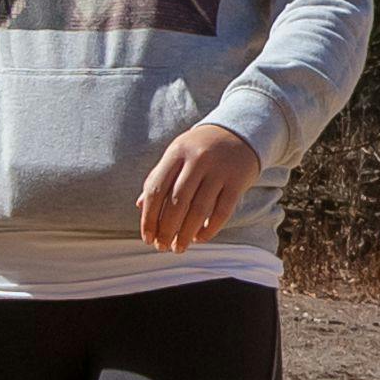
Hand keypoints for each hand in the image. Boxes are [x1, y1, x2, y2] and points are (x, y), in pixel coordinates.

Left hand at [136, 117, 261, 251]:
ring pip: (199, 210)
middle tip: (162, 247)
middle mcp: (197, 159)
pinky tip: (199, 238)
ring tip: (179, 247)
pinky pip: (222, 211)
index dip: (149, 218)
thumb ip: (159, 177)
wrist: (239, 131)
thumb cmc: (200, 148)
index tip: (148, 237)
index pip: (156, 189)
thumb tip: (141, 207)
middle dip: (167, 230)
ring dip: (186, 234)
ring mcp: (219, 170)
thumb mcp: (177, 154)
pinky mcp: (237, 181)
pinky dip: (209, 229)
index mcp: (176, 152)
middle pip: (177, 202)